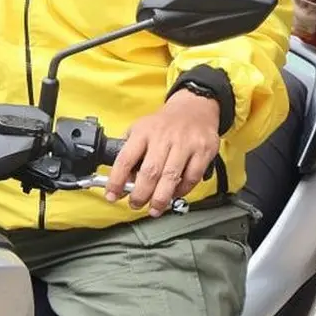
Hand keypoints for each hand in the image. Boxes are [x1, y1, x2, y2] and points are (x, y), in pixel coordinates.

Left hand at [105, 89, 220, 216]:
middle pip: (150, 172)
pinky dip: (182, 190)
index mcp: (144, 131)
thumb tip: (123, 182)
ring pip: (171, 177)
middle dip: (140, 194)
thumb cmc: (164, 123)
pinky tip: (175, 194)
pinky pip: (192, 177)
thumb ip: (130, 152)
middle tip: (136, 204)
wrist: (195, 107)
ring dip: (160, 198)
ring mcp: (185, 143)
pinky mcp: (203, 150)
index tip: (112, 195)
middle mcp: (163, 137)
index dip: (116, 180)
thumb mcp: (141, 129)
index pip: (125, 159)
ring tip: (154, 209)